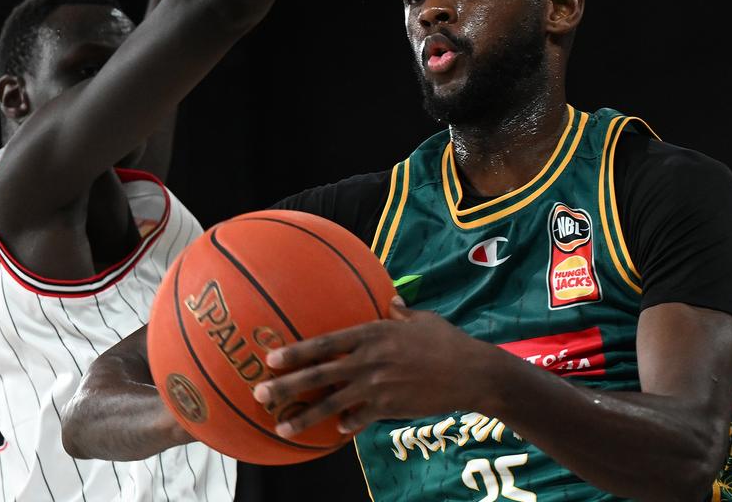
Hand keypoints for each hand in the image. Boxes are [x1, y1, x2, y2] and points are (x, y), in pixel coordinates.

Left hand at [253, 298, 504, 436]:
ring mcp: (377, 387)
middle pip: (319, 375)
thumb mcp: (422, 319)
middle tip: (259, 392)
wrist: (471, 373)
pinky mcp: (389, 409)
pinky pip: (358, 420)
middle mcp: (369, 361)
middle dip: (287, 385)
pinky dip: (345, 425)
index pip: (326, 343)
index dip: (296, 351)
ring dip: (304, 416)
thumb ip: (400, 313)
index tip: (271, 357)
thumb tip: (392, 300)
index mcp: (373, 334)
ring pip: (332, 404)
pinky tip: (334, 431)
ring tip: (281, 426)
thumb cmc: (448, 341)